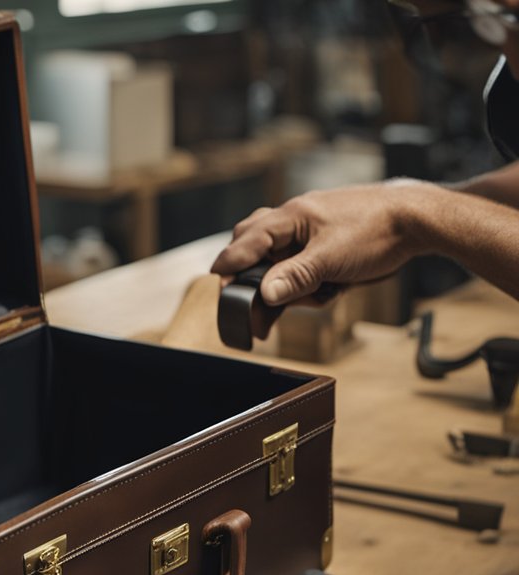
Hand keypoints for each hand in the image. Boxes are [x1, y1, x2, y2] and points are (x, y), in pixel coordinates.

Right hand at [210, 180, 433, 306]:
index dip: (231, 261)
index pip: (248, 239)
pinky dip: (309, 278)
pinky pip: (304, 261)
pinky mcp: (329, 240)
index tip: (217, 278)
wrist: (421, 220)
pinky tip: (330, 289)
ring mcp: (314, 229)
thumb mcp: (332, 259)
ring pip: (282, 256)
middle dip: (253, 270)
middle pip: (256, 243)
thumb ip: (294, 277)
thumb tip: (264, 295)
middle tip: (250, 296)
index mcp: (293, 216)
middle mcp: (298, 219)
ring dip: (290, 281)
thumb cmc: (379, 230)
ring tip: (315, 296)